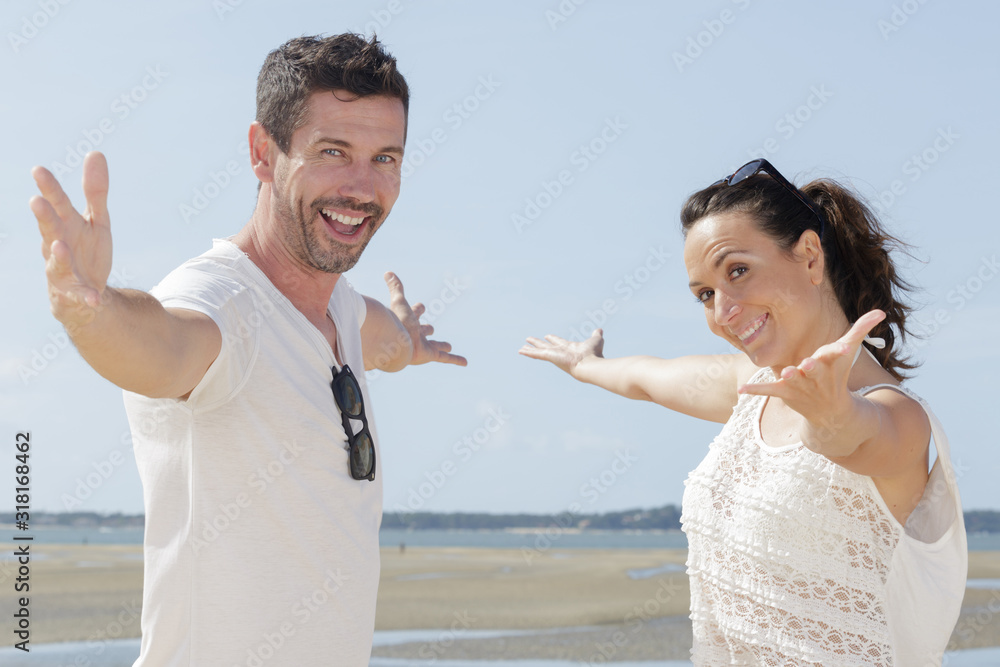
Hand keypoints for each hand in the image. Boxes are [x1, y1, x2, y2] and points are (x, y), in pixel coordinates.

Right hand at [30, 152, 111, 331]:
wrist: (86, 295)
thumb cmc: (87, 252)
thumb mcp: (97, 220)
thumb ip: (96, 191)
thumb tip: (96, 152)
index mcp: (65, 225)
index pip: (56, 204)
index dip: (49, 188)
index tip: (38, 170)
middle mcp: (58, 245)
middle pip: (50, 230)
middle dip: (44, 217)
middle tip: (37, 201)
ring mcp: (62, 271)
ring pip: (56, 263)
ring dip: (58, 255)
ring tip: (60, 245)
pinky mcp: (74, 293)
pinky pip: (80, 295)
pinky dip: (86, 296)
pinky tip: (95, 298)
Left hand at [384, 272, 466, 366]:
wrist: (394, 342)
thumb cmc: (396, 321)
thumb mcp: (399, 301)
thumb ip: (395, 287)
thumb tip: (387, 272)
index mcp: (407, 321)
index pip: (415, 313)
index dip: (418, 309)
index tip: (421, 307)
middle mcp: (415, 334)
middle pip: (424, 330)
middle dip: (426, 329)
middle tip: (430, 329)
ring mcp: (423, 345)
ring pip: (434, 345)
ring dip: (441, 346)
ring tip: (447, 347)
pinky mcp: (430, 355)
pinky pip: (446, 358)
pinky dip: (456, 360)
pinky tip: (465, 362)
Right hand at [519, 329, 604, 376]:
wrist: (589, 365)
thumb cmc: (594, 354)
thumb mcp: (595, 341)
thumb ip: (596, 335)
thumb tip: (599, 330)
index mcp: (569, 348)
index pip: (558, 342)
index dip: (553, 339)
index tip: (547, 336)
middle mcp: (560, 352)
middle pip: (546, 346)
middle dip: (538, 344)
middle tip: (530, 341)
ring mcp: (554, 355)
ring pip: (539, 351)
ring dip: (530, 349)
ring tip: (521, 348)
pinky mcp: (549, 356)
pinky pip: (536, 354)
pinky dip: (528, 352)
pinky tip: (521, 350)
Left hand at [738, 310, 885, 441]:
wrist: (830, 412)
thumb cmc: (837, 375)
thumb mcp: (848, 352)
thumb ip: (861, 330)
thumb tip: (881, 311)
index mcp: (831, 364)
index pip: (836, 356)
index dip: (839, 352)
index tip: (845, 349)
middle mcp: (817, 377)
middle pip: (815, 371)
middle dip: (813, 368)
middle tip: (808, 364)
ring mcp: (800, 386)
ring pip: (793, 382)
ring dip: (789, 378)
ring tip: (786, 373)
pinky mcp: (784, 392)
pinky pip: (768, 390)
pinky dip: (755, 390)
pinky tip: (741, 389)